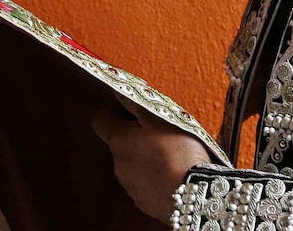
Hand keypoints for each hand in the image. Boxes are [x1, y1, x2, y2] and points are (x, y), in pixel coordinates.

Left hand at [91, 98, 211, 224]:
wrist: (192, 195)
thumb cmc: (176, 151)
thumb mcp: (159, 119)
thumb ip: (134, 103)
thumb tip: (115, 89)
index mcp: (118, 140)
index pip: (100, 122)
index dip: (110, 114)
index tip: (125, 111)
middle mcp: (117, 163)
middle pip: (118, 144)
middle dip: (133, 138)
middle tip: (157, 134)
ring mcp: (129, 185)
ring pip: (131, 165)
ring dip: (143, 159)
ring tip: (167, 156)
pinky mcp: (142, 202)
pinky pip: (143, 184)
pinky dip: (152, 178)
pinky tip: (169, 175)